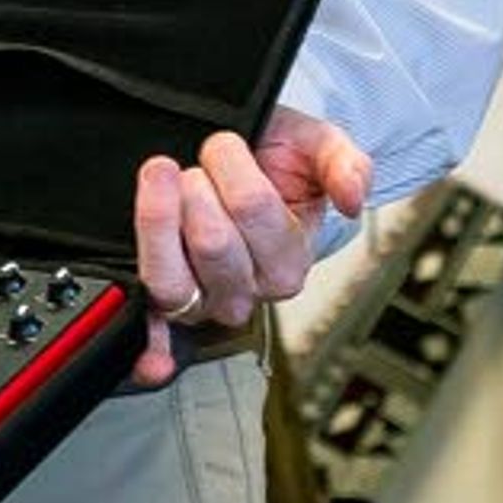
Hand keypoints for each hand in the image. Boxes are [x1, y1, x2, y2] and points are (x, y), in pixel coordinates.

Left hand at [124, 104, 373, 385]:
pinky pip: (152, 326)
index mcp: (289, 262)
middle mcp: (248, 291)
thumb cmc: (278, 162)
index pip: (254, 207)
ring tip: (160, 179)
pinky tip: (150, 359)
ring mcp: (204, 301)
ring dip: (157, 219)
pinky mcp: (165, 306)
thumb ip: (345, 165)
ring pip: (171, 278)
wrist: (245, 164)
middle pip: (212, 240)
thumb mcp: (318, 147)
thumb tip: (353, 197)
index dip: (231, 163)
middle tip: (199, 166)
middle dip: (196, 184)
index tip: (226, 143)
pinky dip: (149, 345)